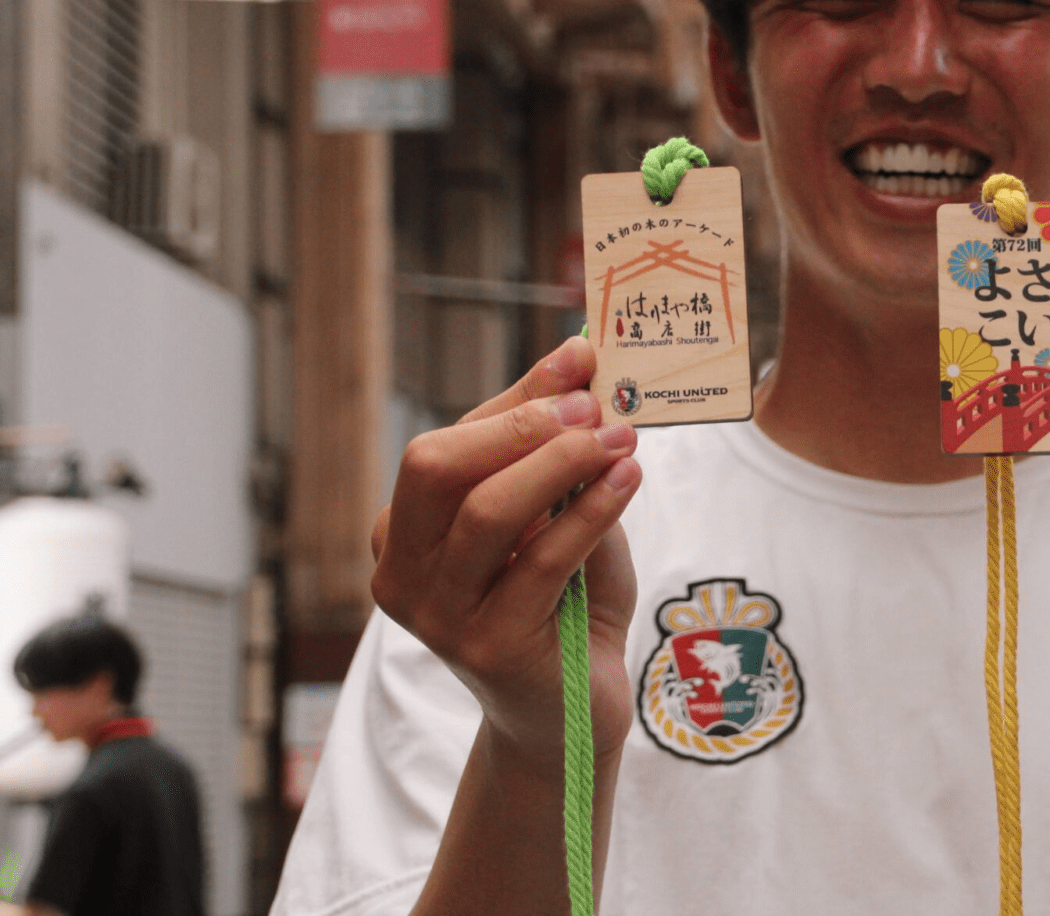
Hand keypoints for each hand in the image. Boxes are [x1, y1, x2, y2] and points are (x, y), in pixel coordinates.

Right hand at [371, 336, 641, 771]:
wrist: (573, 711)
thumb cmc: (566, 604)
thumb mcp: (557, 519)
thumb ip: (556, 457)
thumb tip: (582, 369)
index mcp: (403, 531)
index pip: (451, 443)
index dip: (517, 397)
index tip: (579, 357)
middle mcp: (402, 572)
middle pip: (435, 467)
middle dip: (519, 424)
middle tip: (594, 405)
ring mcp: (439, 615)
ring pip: (487, 513)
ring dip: (560, 463)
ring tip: (621, 439)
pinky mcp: (488, 648)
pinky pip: (542, 562)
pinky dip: (591, 512)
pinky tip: (628, 480)